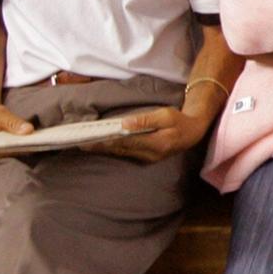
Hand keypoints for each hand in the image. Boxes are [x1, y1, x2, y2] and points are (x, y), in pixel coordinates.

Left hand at [88, 107, 211, 163]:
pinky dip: (112, 150)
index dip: (105, 141)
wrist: (192, 133)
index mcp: (154, 143)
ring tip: (87, 146)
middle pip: (119, 150)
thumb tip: (124, 123)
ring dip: (104, 150)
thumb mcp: (165, 115)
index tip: (90, 140)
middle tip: (80, 144)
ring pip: (121, 154)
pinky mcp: (145, 158)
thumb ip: (145, 120)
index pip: (124, 142)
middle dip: (99, 147)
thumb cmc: (178, 120)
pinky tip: (102, 147)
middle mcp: (149, 154)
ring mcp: (147, 158)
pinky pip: (125, 154)